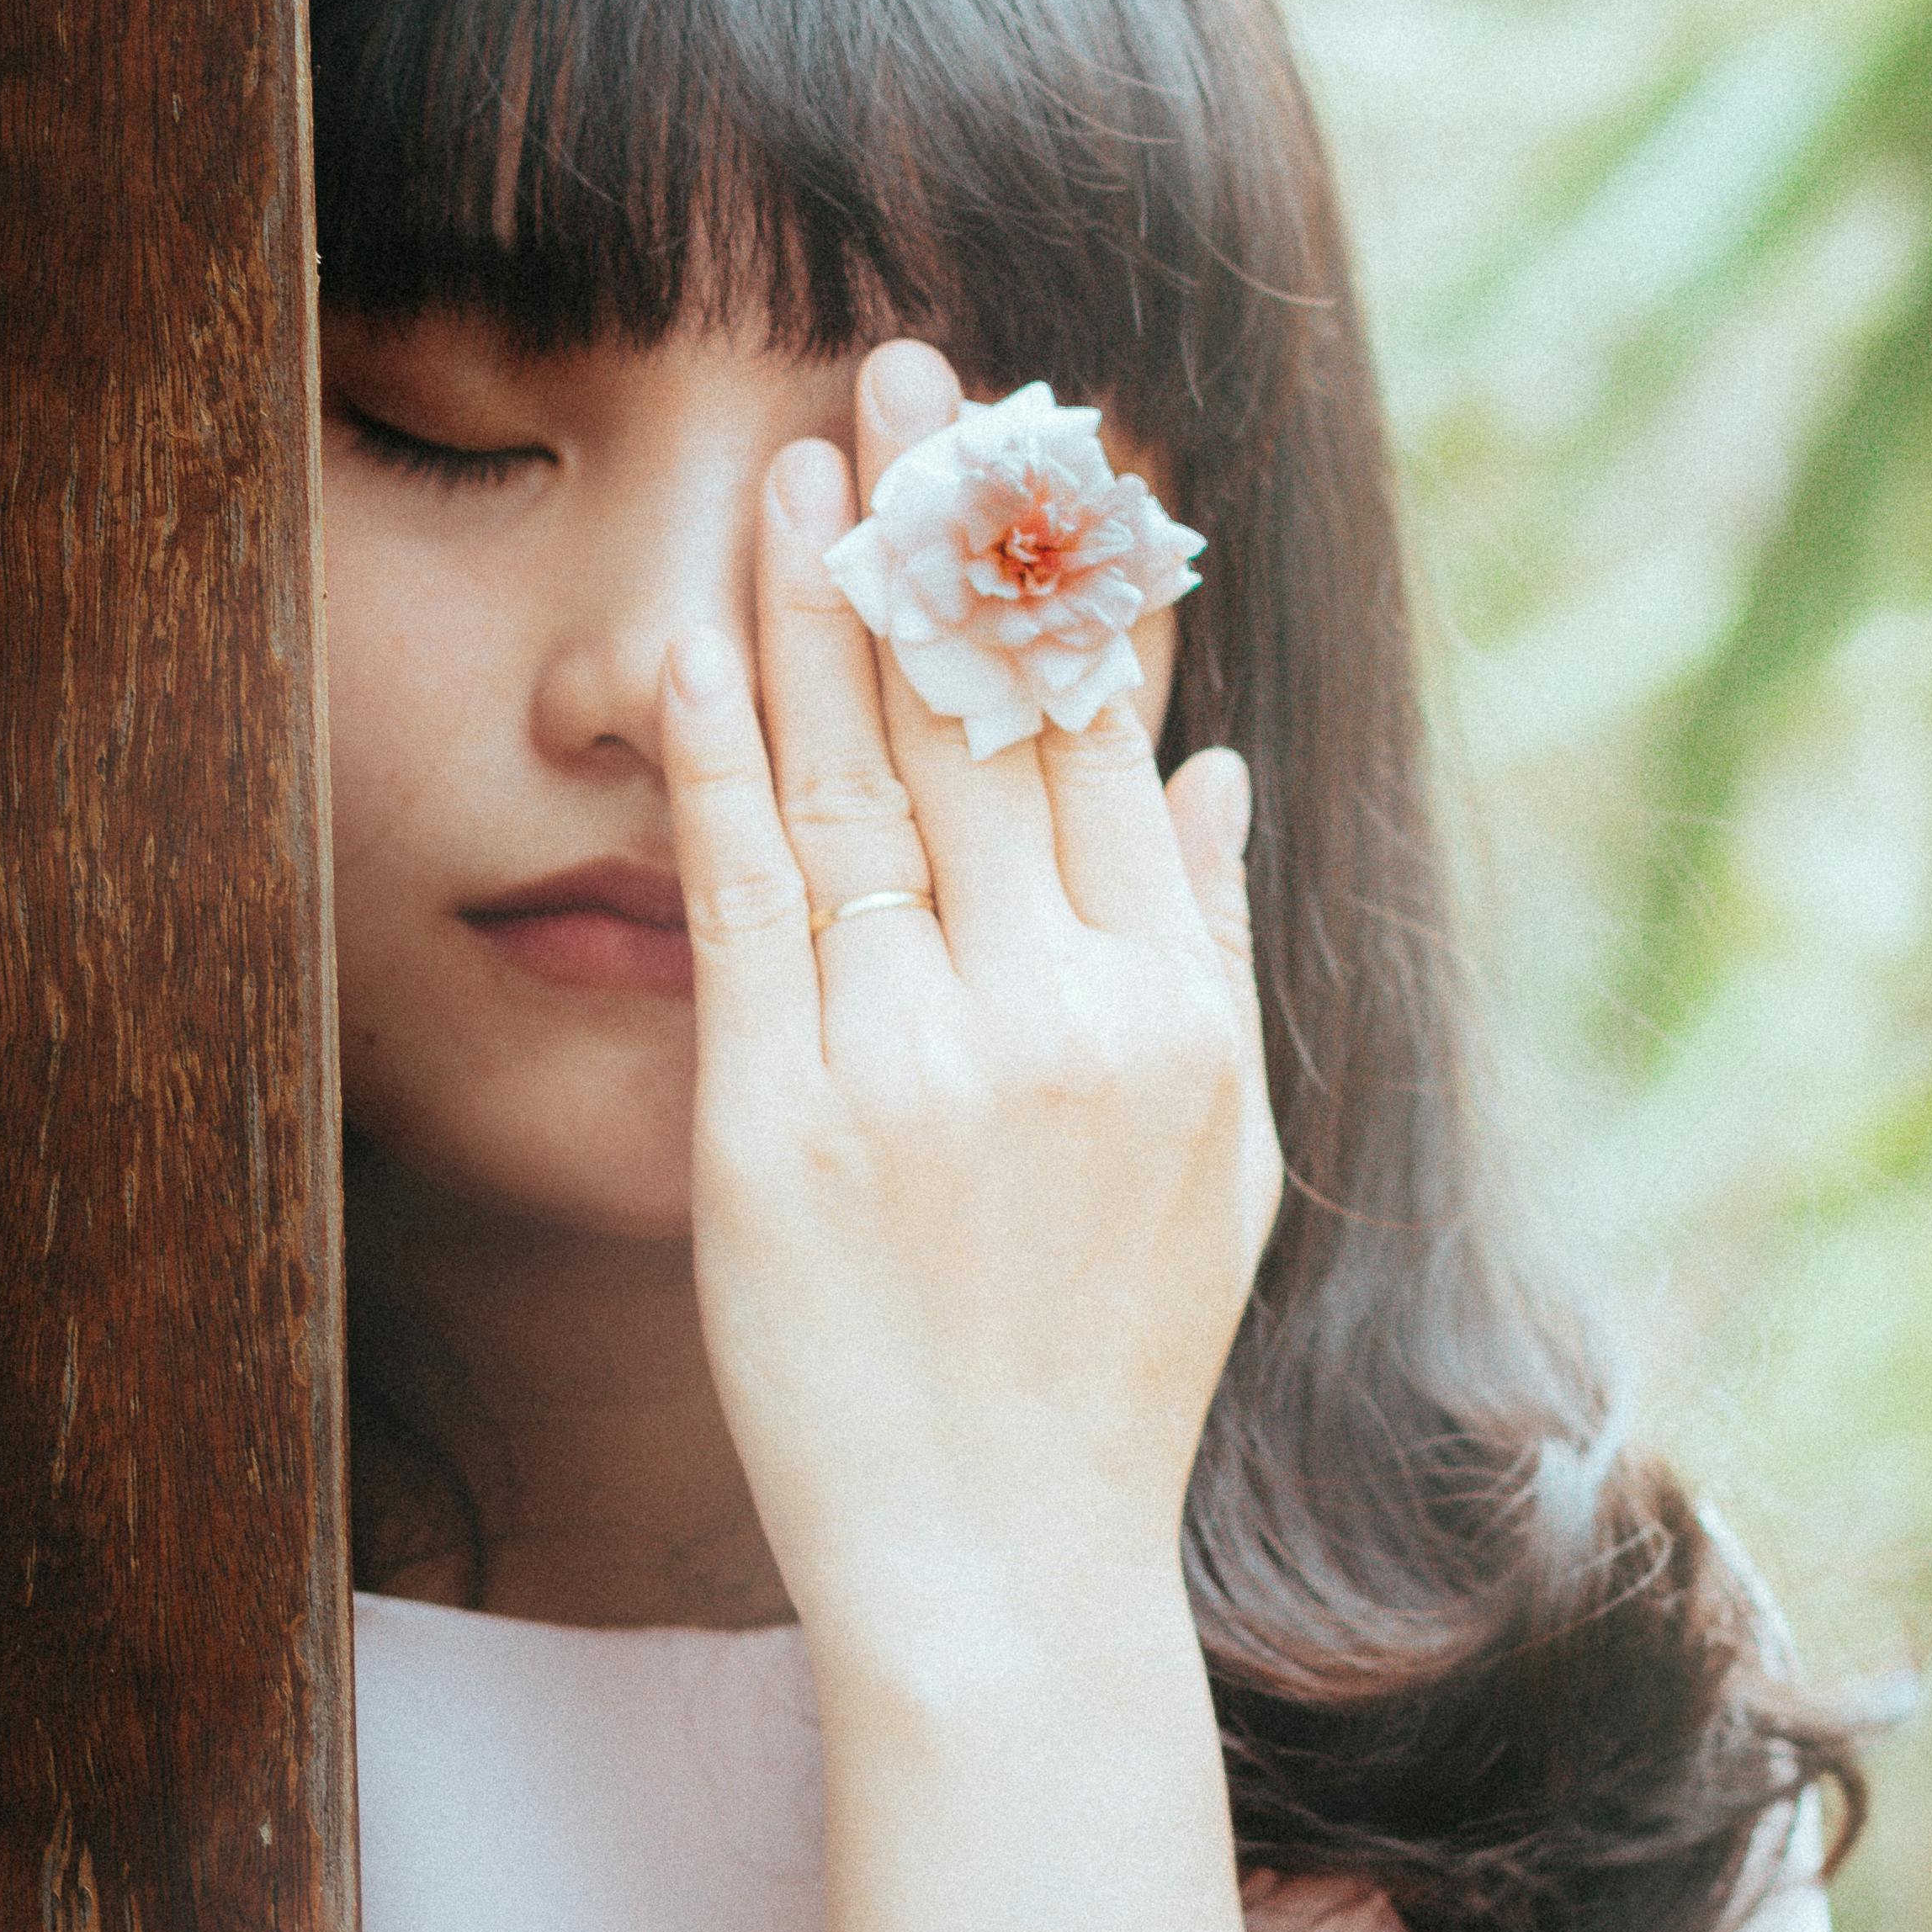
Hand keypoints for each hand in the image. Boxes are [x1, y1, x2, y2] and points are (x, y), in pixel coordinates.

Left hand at [658, 339, 1281, 1639]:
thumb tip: (1217, 766)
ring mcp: (913, 1065)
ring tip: (799, 457)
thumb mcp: (1224, 1153)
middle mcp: (1059, 1014)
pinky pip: (750, 901)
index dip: (1070, 575)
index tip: (1042, 440)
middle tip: (904, 367)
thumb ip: (1216, 943)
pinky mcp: (776, 1126)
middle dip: (948, 527)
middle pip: (989, 722)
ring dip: (825, 603)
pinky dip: (724, 759)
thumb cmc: (1114, 1359)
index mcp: (1177, 1008)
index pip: (1112, 737)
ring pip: (864, 780)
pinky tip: (706, 639)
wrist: (1005, 1564)